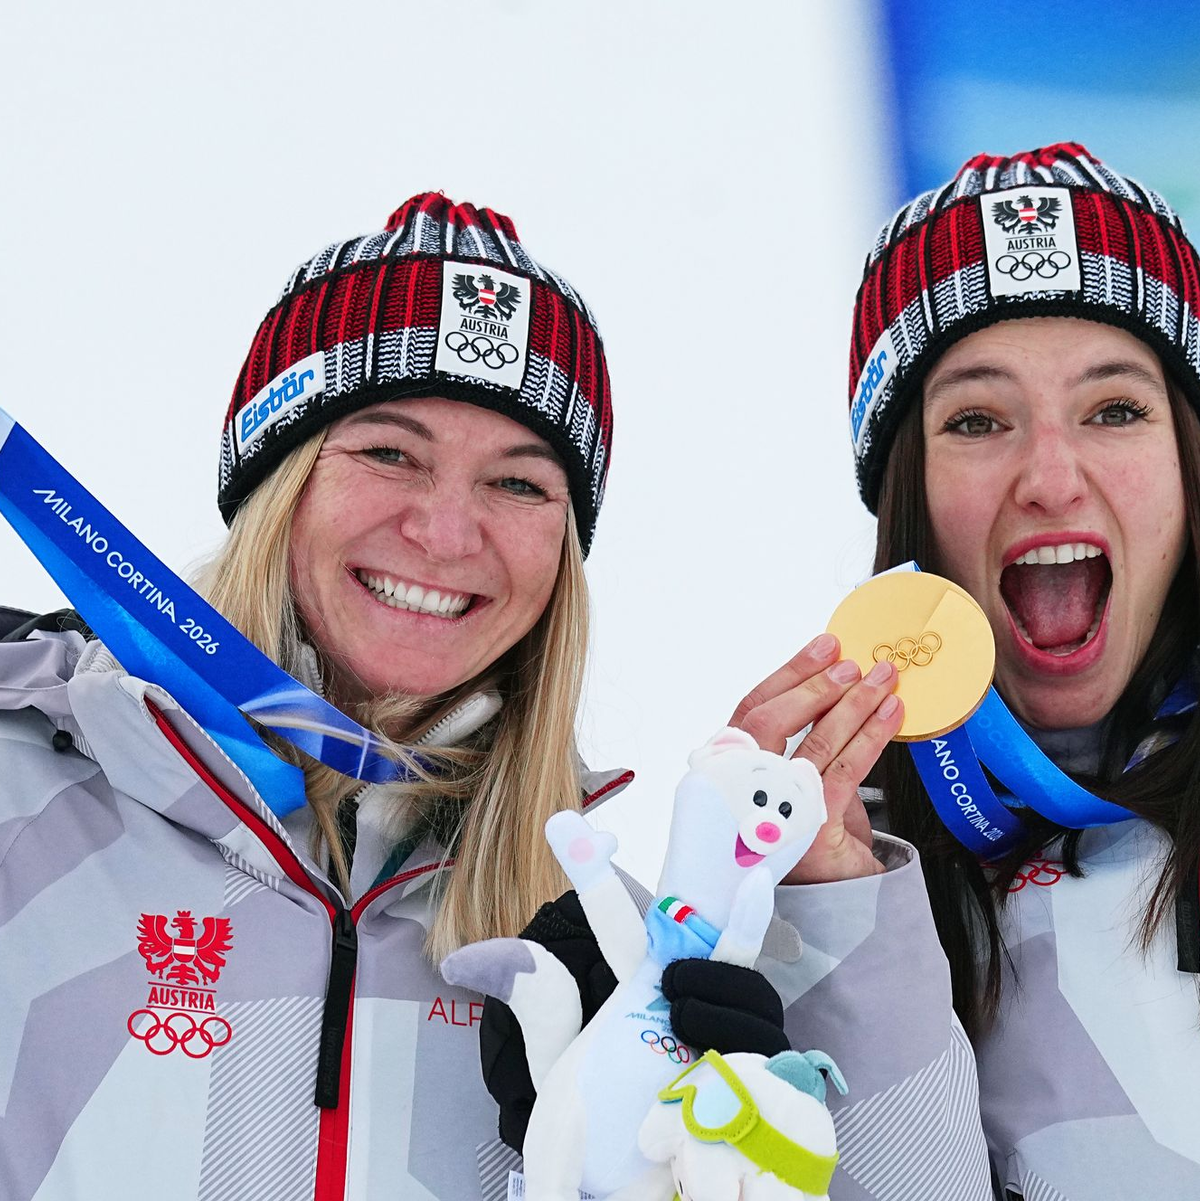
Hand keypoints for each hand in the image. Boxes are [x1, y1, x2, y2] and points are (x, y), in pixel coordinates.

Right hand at [730, 632, 902, 883]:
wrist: (827, 906)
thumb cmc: (812, 840)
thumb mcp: (802, 786)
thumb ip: (811, 749)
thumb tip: (843, 694)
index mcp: (735, 772)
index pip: (752, 710)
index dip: (788, 675)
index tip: (823, 648)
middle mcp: (745, 789)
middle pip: (770, 720)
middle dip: (815, 683)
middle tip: (853, 663)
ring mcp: (774, 808)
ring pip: (814, 742)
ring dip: (853, 704)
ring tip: (882, 679)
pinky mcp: (810, 826)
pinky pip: (845, 770)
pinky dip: (871, 736)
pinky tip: (891, 714)